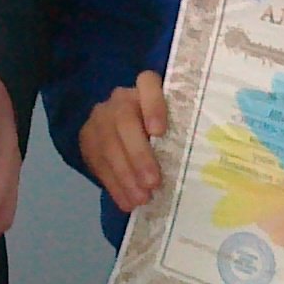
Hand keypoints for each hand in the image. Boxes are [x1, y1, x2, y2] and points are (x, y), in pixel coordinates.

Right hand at [79, 72, 167, 213]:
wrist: (120, 130)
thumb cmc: (161, 132)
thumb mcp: (171, 125)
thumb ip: (177, 136)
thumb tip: (197, 168)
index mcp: (145, 89)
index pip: (147, 83)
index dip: (153, 105)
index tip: (159, 132)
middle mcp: (120, 99)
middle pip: (124, 120)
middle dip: (138, 154)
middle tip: (152, 182)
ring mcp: (100, 117)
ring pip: (108, 143)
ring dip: (125, 175)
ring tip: (141, 198)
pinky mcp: (87, 138)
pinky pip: (97, 162)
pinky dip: (113, 184)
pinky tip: (126, 201)